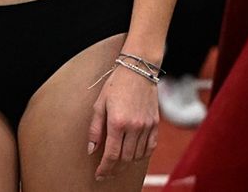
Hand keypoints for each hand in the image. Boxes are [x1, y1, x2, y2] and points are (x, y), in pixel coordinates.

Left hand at [87, 64, 158, 180]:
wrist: (138, 71)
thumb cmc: (115, 86)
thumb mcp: (99, 105)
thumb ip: (95, 129)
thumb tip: (92, 150)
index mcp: (117, 122)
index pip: (112, 155)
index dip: (105, 168)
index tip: (99, 175)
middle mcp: (134, 127)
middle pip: (126, 159)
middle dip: (115, 169)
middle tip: (107, 173)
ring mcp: (147, 126)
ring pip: (138, 155)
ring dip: (128, 164)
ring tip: (118, 166)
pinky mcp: (156, 124)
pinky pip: (151, 147)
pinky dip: (142, 155)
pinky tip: (134, 157)